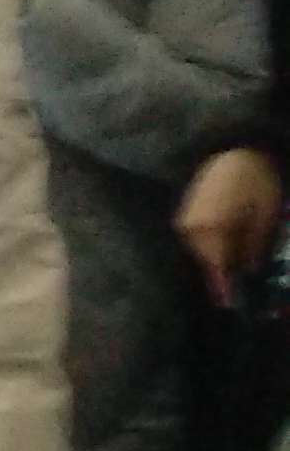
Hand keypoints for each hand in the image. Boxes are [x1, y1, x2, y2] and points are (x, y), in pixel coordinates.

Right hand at [176, 148, 281, 309]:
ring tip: (232, 267)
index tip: (230, 303)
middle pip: (206, 261)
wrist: (236, 147)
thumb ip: (253, 246)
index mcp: (208, 231)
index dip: (224, 287)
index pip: (215, 268)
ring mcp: (185, 220)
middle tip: (236, 287)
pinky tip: (224, 245)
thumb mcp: (264, 215)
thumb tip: (248, 271)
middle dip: (221, 274)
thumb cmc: (256, 179)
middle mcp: (190, 229)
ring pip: (201, 250)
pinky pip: (199, 238)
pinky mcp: (187, 212)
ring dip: (216, 260)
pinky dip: (212, 245)